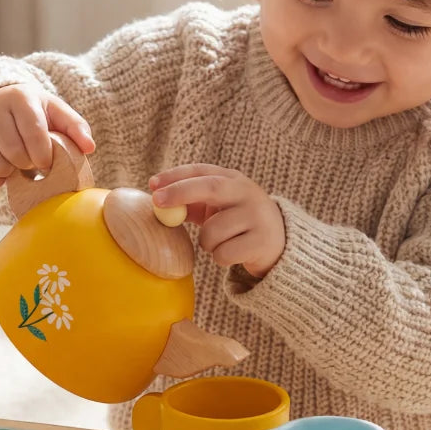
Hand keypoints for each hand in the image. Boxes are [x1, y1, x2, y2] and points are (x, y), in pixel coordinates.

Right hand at [0, 84, 94, 189]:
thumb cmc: (34, 113)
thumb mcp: (56, 112)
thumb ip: (76, 127)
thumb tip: (89, 147)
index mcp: (21, 98)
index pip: (33, 132)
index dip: (43, 154)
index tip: (47, 163)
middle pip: (14, 152)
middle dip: (28, 164)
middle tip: (33, 162)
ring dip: (11, 173)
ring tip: (18, 164)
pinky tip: (3, 172)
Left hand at [149, 164, 284, 278]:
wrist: (278, 243)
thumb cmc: (236, 222)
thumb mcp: (216, 207)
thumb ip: (189, 202)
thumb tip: (156, 199)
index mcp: (233, 179)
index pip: (202, 171)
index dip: (176, 176)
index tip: (152, 185)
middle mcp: (247, 192)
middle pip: (211, 187)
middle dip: (181, 192)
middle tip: (157, 202)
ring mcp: (257, 216)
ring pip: (212, 231)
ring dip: (206, 243)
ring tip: (219, 243)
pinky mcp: (262, 241)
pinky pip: (224, 253)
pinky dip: (220, 258)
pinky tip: (233, 254)